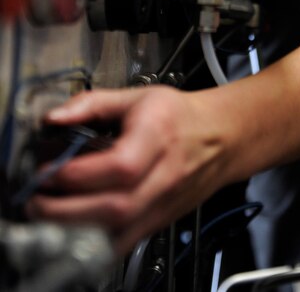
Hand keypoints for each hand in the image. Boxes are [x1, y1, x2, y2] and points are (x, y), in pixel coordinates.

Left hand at [26, 86, 230, 255]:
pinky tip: (76, 231)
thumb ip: (92, 103)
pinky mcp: (160, 220)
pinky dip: (96, 243)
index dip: (80, 174)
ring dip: (78, 230)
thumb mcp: (137, 96)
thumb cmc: (179, 116)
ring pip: (120, 232)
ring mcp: (164, 201)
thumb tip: (55, 117)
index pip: (121, 165)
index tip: (50, 170)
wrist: (220, 136)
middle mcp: (165, 172)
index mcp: (159, 133)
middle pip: (117, 206)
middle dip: (68, 209)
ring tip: (50, 216)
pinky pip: (126, 243)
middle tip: (40, 199)